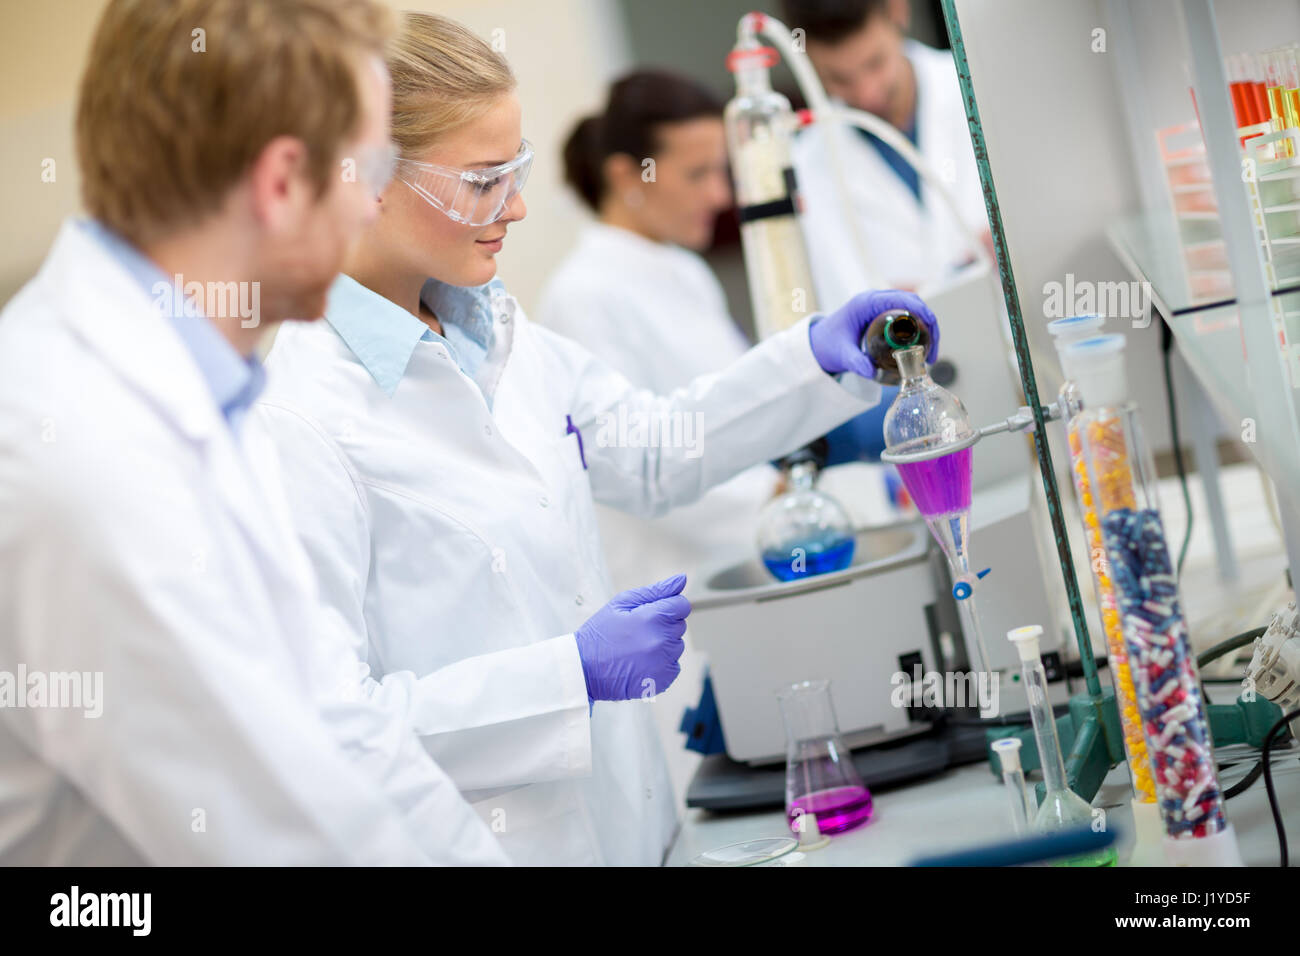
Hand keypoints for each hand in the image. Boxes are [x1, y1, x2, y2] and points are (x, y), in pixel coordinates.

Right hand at [574, 574, 689, 701]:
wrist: (584, 669)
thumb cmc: (601, 633)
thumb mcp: (621, 603)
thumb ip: (656, 591)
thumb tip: (682, 579)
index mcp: (652, 618)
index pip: (682, 605)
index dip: (667, 607)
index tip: (650, 614)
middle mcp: (661, 641)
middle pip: (679, 625)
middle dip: (663, 625)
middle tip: (637, 632)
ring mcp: (663, 663)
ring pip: (677, 646)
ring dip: (663, 645)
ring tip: (637, 648)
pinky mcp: (663, 681)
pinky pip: (673, 666)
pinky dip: (662, 663)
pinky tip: (641, 663)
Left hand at [808, 290, 939, 377]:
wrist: (818, 343)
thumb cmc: (828, 344)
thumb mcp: (841, 355)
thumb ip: (855, 362)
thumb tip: (871, 372)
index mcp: (867, 302)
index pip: (904, 299)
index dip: (923, 314)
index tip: (932, 336)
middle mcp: (875, 299)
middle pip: (913, 303)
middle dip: (929, 324)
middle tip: (932, 351)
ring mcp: (879, 305)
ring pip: (912, 309)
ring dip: (926, 328)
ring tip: (929, 354)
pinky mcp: (881, 314)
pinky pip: (906, 316)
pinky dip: (917, 330)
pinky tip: (920, 348)